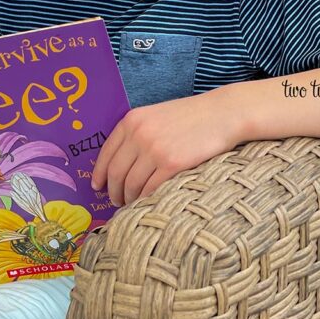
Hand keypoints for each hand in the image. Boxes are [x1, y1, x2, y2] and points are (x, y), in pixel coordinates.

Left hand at [90, 90, 243, 207]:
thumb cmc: (191, 117)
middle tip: (116, 201)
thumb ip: (136, 133)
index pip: (106, 153)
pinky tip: (149, 203)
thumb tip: (119, 163)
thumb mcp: (156, 116)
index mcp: (131, 121)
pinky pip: (151, 189)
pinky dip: (148, 199)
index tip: (97, 186)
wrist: (222, 114)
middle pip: (116, 173)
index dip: (99, 174)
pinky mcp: (172, 164)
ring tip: (133, 204)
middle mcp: (139, 134)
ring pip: (132, 184)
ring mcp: (155, 149)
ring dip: (130, 198)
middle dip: (113, 191)